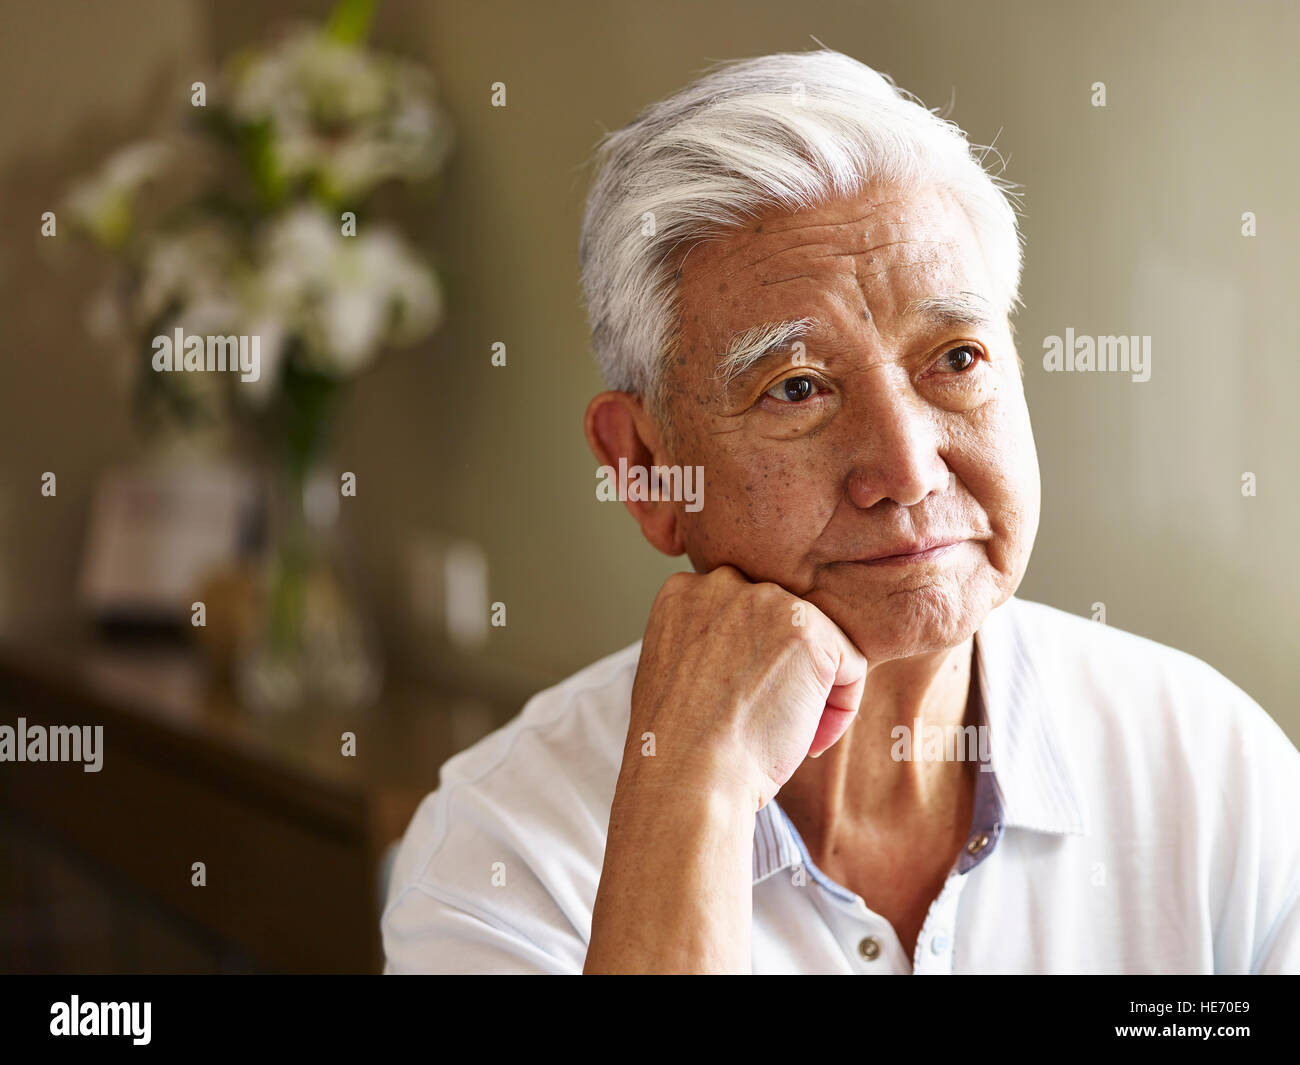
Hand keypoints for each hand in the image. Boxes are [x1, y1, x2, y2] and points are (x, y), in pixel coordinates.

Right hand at [627, 564, 867, 811]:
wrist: (685, 775)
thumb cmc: (677, 744)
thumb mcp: (674, 670)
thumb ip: (707, 641)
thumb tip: (749, 649)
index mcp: (684, 591)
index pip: (741, 614)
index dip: (748, 664)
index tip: (741, 704)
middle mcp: (723, 582)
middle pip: (781, 622)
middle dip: (784, 671)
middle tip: (768, 723)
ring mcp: (767, 601)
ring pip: (819, 641)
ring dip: (814, 690)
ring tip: (788, 736)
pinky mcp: (809, 631)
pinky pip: (851, 663)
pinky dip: (841, 707)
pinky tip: (809, 740)